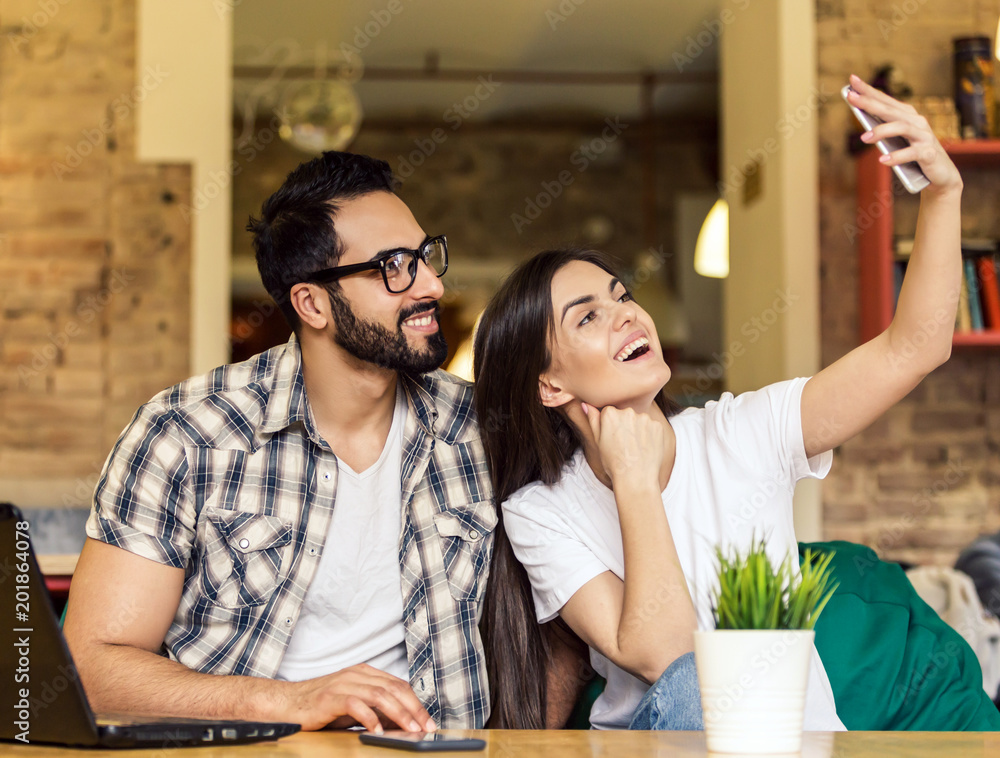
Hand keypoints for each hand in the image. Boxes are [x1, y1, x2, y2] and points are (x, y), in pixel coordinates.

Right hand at [277, 663, 434, 732]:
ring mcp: (343, 684)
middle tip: (425, 727)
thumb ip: (376, 710)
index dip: (416, 703)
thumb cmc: (321, 707)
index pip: (398, 685)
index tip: (428, 720)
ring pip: (379, 694)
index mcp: (365, 673)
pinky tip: (377, 730)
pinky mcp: (329, 697)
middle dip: (413, 709)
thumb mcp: (354, 707)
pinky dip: (369, 717)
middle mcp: (356, 675)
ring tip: (409, 729)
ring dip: (398, 713)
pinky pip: (355, 704)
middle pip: (393, 688)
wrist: (287, 704)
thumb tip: (403, 722)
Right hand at [581, 403, 663, 489]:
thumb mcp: (598, 442)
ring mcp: (644, 418)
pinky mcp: (657, 426)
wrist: (635, 478)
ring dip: (638, 429)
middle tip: (624, 444)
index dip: (610, 426)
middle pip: (625, 414)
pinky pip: (652, 427)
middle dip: (624, 425)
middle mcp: (628, 412)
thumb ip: (593, 420)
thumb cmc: (614, 463)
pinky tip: (645, 448)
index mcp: (610, 414)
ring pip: (639, 420)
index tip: (612, 438)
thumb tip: (585, 404)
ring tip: (635, 448)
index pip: (609, 412)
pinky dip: (649, 435)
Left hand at [847, 74, 961, 195]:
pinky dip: (897, 156)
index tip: (852, 80)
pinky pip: (912, 153)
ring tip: (864, 138)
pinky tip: (883, 160)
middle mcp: (917, 122)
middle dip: (870, 103)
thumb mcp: (897, 142)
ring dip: (882, 131)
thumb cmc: (914, 156)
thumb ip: (884, 133)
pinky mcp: (929, 154)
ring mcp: (924, 137)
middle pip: (890, 110)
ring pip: (902, 128)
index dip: (869, 90)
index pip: (885, 101)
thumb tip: (863, 129)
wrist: (941, 174)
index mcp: (907, 117)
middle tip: (851, 98)